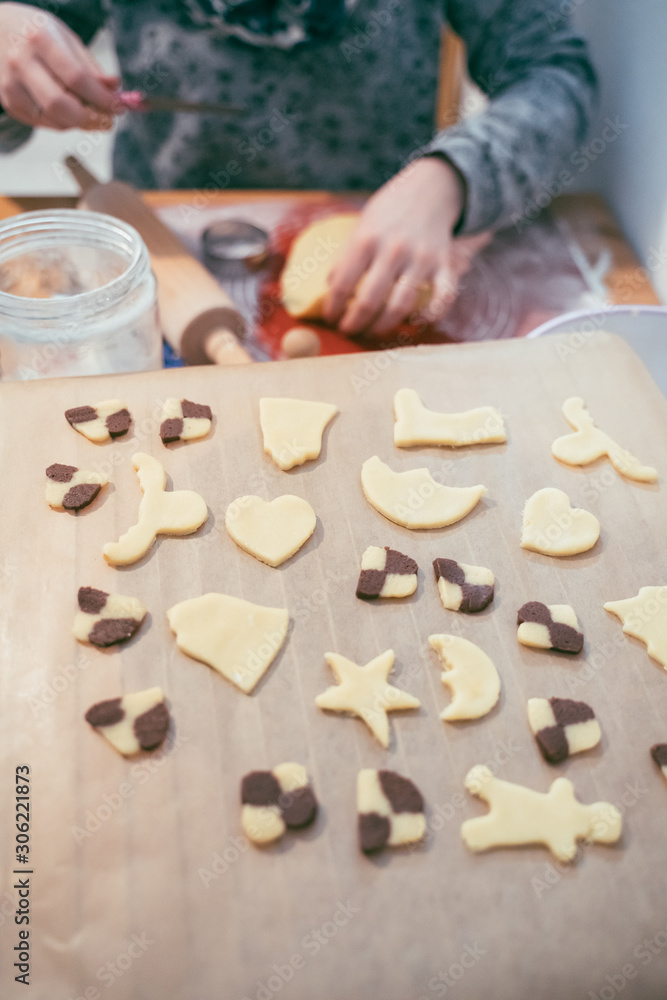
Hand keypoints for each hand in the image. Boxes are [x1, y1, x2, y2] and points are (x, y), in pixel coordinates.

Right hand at [0, 3, 117, 129]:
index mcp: (40, 40)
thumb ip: (90, 66)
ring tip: (90, 111)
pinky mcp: (9, 103)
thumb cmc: (36, 32)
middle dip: (91, 119)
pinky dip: (63, 121)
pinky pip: (44, 123)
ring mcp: (11, 86)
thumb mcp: (65, 37)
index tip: (120, 107)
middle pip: (61, 106)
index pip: (77, 79)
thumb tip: (115, 89)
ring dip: (80, 123)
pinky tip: (68, 108)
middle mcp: (21, 64)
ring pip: (54, 121)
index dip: (103, 98)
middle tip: (108, 120)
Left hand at [323, 156, 464, 334]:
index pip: (342, 284)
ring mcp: (421, 259)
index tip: (331, 318)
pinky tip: (417, 323)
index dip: (333, 308)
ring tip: (372, 332)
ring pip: (400, 306)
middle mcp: (394, 250)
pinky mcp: (444, 265)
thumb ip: (346, 257)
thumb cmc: (389, 213)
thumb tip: (330, 289)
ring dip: (383, 327)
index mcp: (367, 239)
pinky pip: (442, 298)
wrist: (430, 189)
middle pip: (369, 301)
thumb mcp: (361, 227)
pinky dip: (431, 316)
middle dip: (354, 323)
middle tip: (348, 330)